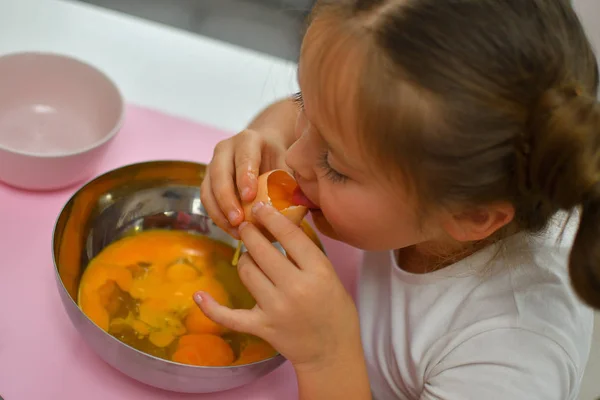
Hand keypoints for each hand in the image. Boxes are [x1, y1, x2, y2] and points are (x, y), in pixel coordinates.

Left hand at [194, 202, 361, 369]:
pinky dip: (211, 307)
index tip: (260, 208)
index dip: (271, 217)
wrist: (332, 351)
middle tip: (246, 226)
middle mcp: (295, 288)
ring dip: (245, 260)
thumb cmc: (335, 309)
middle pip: (261, 250)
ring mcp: (275, 309)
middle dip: (250, 233)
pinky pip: (229, 316)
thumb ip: (306, 253)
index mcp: (318, 272)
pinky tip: (199, 295)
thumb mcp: (329, 274)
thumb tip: (280, 224)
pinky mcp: (261, 327)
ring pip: (246, 271)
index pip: (289, 235)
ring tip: (251, 258)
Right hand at [200, 128, 289, 238]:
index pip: (244, 157)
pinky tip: (233, 231)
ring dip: (219, 213)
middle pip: (219, 174)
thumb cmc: (278, 158)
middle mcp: (225, 150)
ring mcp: (213, 165)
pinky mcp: (208, 182)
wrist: (264, 150)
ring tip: (236, 231)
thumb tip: (298, 204)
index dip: (244, 176)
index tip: (249, 197)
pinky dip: (218, 218)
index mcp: (248, 140)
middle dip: (227, 199)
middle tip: (238, 220)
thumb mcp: (287, 162)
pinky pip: (208, 201)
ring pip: (208, 190)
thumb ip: (290, 180)